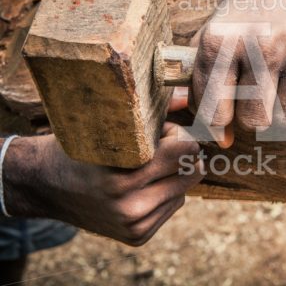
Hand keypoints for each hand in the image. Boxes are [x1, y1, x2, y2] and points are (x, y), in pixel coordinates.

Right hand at [3, 123, 202, 245]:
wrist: (44, 186)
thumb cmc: (80, 147)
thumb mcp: (109, 126)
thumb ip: (153, 115)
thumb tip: (186, 99)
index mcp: (123, 177)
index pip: (184, 151)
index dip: (179, 136)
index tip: (165, 132)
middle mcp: (130, 207)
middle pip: (190, 173)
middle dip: (181, 156)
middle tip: (160, 147)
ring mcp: (134, 225)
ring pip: (183, 191)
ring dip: (172, 177)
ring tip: (145, 168)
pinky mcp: (137, 237)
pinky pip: (172, 207)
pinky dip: (164, 194)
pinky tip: (140, 187)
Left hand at [190, 0, 285, 146]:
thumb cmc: (251, 5)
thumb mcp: (215, 30)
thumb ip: (206, 84)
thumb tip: (221, 140)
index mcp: (223, 41)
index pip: (216, 112)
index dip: (221, 125)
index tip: (228, 123)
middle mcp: (262, 44)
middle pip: (257, 121)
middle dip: (257, 114)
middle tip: (262, 92)